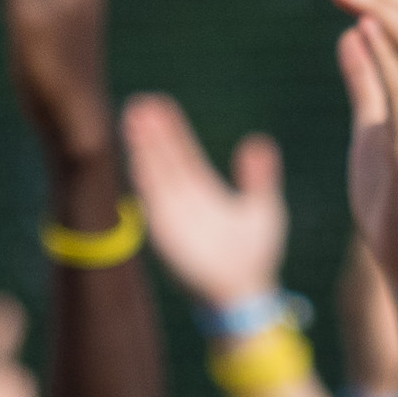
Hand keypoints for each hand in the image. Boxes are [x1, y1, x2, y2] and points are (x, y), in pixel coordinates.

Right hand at [122, 95, 285, 312]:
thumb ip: (260, 178)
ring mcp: (173, 218)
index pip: (183, 154)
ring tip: (134, 122)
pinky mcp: (168, 236)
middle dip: (152, 134)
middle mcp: (183, 202)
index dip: (171, 131)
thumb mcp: (264, 209)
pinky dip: (145, 183)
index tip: (159, 105)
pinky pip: (153, 205)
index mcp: (203, 192)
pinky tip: (137, 160)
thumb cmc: (255, 256)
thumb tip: (259, 142)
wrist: (246, 293)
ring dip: (143, 151)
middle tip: (141, 103)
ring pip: (155, 177)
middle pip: (164, 160)